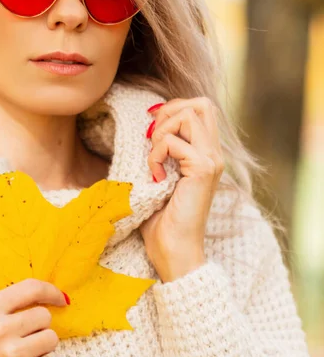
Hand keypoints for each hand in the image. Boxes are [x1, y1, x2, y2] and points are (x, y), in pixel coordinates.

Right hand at [0, 279, 67, 356]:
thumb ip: (4, 310)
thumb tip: (43, 302)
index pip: (31, 287)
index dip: (51, 291)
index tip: (60, 300)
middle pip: (44, 316)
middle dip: (41, 328)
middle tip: (25, 342)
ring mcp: (9, 353)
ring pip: (52, 339)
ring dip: (43, 349)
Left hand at [139, 97, 224, 281]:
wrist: (174, 252)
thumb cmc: (161, 223)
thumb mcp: (156, 180)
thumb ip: (158, 155)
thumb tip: (143, 131)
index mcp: (205, 155)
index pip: (200, 109)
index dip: (173, 109)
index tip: (151, 131)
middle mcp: (213, 155)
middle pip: (201, 104)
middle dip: (169, 113)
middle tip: (153, 139)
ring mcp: (211, 162)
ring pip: (190, 115)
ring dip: (162, 133)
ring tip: (154, 162)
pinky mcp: (202, 171)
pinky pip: (175, 143)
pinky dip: (157, 153)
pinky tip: (155, 176)